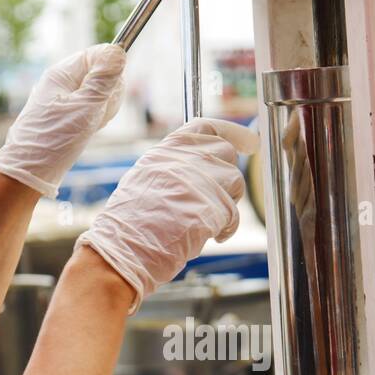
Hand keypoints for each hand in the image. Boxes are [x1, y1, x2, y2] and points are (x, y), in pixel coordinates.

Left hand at [0, 44, 125, 198]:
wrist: (28, 171)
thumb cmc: (54, 138)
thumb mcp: (85, 107)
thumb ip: (103, 79)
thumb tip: (117, 52)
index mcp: (62, 73)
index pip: (96, 54)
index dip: (111, 68)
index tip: (113, 89)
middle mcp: (61, 82)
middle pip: (99, 73)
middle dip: (109, 92)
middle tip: (99, 112)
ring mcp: (64, 99)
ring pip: (98, 93)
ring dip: (104, 107)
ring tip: (92, 124)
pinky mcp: (66, 115)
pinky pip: (91, 108)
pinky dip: (96, 118)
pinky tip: (89, 130)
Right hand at [77, 117, 257, 312]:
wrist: (124, 247)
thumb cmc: (130, 222)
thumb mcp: (147, 178)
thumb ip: (176, 167)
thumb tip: (203, 167)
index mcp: (168, 149)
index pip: (208, 127)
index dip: (233, 133)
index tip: (250, 142)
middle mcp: (187, 158)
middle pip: (227, 153)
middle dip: (227, 177)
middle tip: (216, 199)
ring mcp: (202, 180)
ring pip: (235, 182)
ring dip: (226, 204)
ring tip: (204, 221)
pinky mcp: (213, 207)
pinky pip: (233, 215)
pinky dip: (226, 229)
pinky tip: (210, 237)